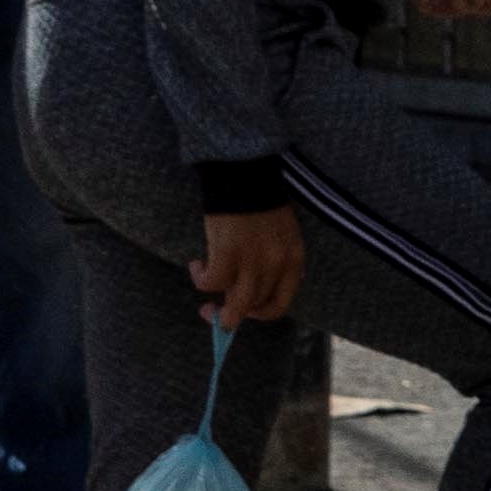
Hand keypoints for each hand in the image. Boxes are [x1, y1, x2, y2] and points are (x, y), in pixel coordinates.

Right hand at [195, 206, 303, 329]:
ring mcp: (253, 261)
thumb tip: (253, 289)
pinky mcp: (228, 253)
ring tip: (205, 305)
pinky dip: (201, 280)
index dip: (259, 313)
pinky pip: (212, 282)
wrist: (245, 176)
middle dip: (235, 315)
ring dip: (217, 311)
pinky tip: (196, 267)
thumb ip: (274, 263)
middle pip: (257, 306)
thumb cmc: (260, 204)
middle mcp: (277, 266)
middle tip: (215, 312)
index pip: (280, 303)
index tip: (245, 312)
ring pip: (236, 305)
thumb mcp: (281, 237)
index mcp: (294, 261)